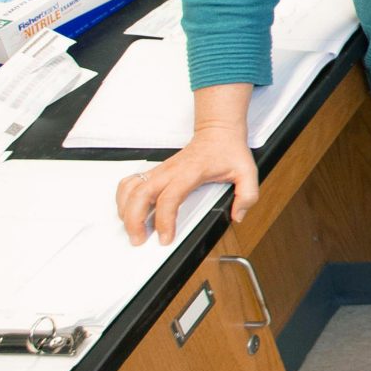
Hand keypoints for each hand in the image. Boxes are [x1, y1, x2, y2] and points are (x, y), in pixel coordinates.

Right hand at [116, 121, 257, 244]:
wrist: (218, 131)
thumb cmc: (229, 150)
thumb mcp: (247, 172)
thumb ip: (247, 195)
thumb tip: (238, 216)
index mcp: (191, 172)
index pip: (170, 198)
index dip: (164, 220)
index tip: (165, 238)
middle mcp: (171, 171)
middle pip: (141, 194)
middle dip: (134, 219)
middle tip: (139, 239)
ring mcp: (161, 170)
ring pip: (131, 187)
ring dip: (125, 209)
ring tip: (130, 228)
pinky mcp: (156, 171)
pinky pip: (131, 182)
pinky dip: (123, 196)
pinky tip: (127, 210)